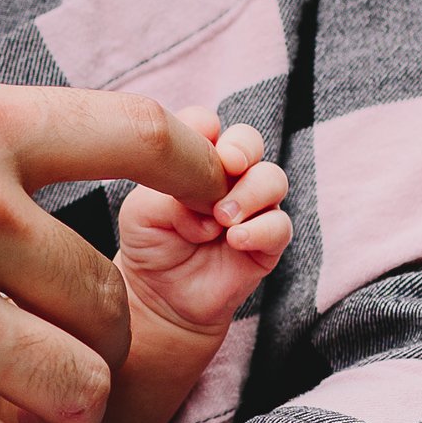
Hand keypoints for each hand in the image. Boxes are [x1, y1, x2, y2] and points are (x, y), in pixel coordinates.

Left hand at [117, 111, 291, 339]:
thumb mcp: (141, 211)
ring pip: (272, 178)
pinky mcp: (267, 242)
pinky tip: (236, 240)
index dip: (203, 126)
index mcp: (195, 158)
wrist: (160, 298)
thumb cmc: (149, 246)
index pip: (206, 124)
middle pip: (249, 141)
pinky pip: (279, 225)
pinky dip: (260, 229)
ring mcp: (252, 207)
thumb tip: (208, 190)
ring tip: (223, 217)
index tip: (196, 140)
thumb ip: (168, 186)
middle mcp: (228, 177)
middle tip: (228, 165)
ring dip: (250, 192)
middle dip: (242, 147)